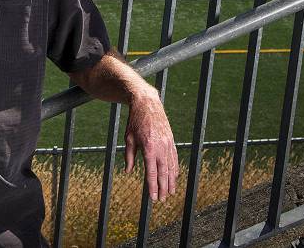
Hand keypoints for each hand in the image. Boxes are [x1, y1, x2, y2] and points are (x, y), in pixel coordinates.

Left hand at [124, 87, 178, 201]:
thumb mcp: (128, 138)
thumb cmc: (135, 121)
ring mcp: (168, 144)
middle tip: (162, 200)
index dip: (152, 187)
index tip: (153, 198)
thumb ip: (129, 156)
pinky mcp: (171, 140)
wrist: (147, 104)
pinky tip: (174, 176)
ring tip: (171, 192)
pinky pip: (174, 157)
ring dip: (171, 181)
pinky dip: (175, 168)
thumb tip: (128, 171)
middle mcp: (160, 147)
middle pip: (163, 173)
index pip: (151, 172)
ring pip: (171, 167)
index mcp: (148, 148)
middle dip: (163, 188)